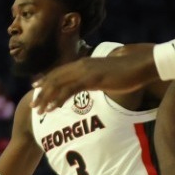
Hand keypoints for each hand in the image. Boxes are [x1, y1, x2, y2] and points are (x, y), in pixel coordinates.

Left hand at [32, 54, 155, 114]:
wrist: (142, 65)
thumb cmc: (128, 72)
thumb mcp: (106, 77)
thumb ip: (95, 80)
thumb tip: (91, 86)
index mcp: (84, 63)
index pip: (59, 72)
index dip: (46, 80)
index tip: (36, 88)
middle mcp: (81, 65)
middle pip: (55, 78)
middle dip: (42, 92)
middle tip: (33, 105)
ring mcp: (86, 71)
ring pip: (59, 84)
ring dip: (47, 98)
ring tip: (40, 111)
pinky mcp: (92, 79)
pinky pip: (71, 90)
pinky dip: (60, 99)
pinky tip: (54, 108)